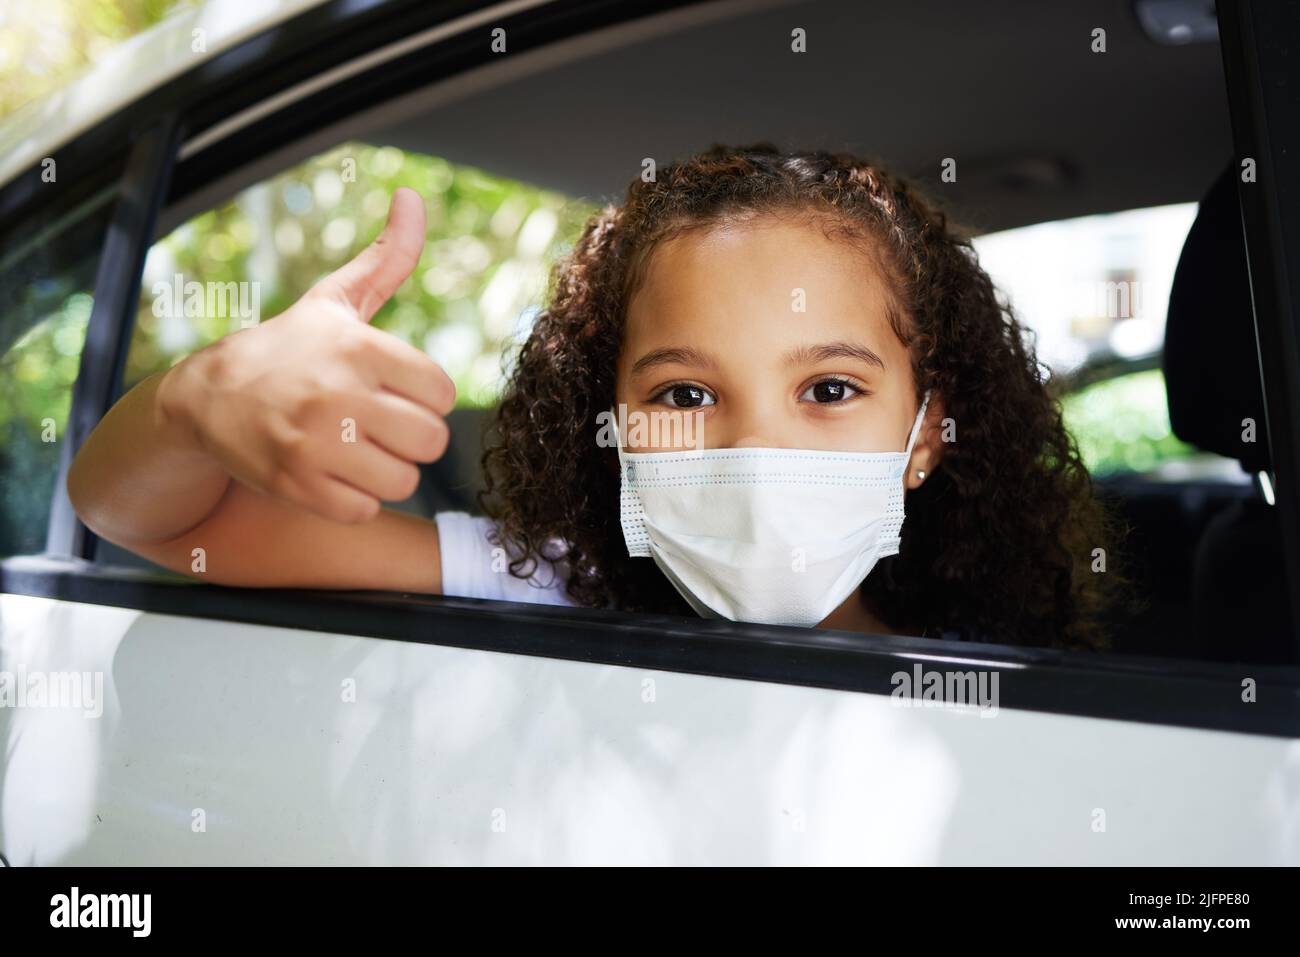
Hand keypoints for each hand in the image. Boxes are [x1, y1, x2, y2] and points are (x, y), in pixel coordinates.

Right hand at [158, 188, 454, 523]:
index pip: (442, 393)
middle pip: (431, 441)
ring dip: (385, 471)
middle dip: (410, 437)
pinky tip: (332, 473)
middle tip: (378, 425)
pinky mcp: (297, 487)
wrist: (205, 397)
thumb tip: (413, 197)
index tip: (393, 391)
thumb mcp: (334, 301)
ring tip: (355, 449)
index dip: (423, 398)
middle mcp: (338, 395)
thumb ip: (387, 258)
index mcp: (359, 348)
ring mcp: (316, 444)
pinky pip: (365, 509)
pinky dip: (354, 499)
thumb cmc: (288, 348)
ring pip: (403, 480)